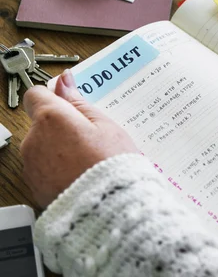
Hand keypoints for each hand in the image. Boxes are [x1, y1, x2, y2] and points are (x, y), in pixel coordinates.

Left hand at [21, 70, 137, 207]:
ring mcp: (32, 165)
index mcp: (51, 118)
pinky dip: (59, 168)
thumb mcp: (105, 125)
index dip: (55, 96)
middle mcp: (34, 139)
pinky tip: (81, 173)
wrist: (109, 207)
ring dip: (60, 148)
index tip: (70, 102)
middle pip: (42, 123)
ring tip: (90, 159)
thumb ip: (79, 103)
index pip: (37, 94)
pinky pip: (45, 168)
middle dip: (62, 126)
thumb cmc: (111, 163)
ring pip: (43, 146)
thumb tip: (64, 82)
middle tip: (92, 137)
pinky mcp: (35, 186)